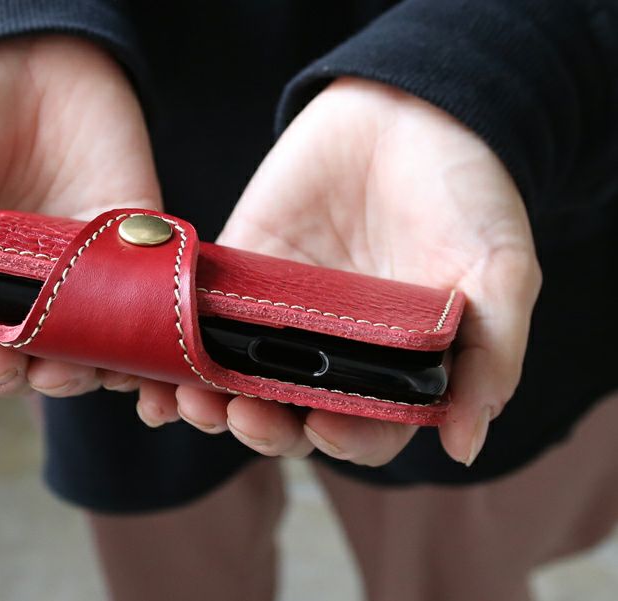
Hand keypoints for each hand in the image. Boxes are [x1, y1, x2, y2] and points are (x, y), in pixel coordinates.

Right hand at [0, 36, 160, 396]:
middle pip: (4, 366)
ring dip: (63, 376)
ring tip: (58, 366)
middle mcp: (10, 292)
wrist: (36, 56)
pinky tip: (122, 361)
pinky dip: (131, 351)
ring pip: (70, 356)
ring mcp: (70, 283)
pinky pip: (132, 321)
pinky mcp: (125, 262)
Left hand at [137, 78, 541, 465]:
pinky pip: (196, 319)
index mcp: (396, 363)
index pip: (363, 430)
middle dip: (261, 426)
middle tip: (239, 415)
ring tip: (185, 400)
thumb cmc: (465, 190)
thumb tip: (465, 444)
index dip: (340, 440)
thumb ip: (490, 354)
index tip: (319, 426)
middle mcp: (333, 349)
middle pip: (289, 414)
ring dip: (206, 400)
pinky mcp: (237, 272)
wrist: (408, 106)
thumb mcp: (500, 269)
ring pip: (235, 378)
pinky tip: (150, 362)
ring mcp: (281, 314)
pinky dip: (170, 346)